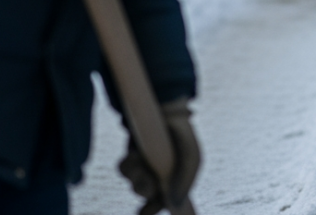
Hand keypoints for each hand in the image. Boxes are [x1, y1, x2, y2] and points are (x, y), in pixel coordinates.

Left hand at [118, 98, 201, 214]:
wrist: (166, 110)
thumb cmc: (183, 136)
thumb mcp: (191, 159)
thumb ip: (185, 183)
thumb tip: (173, 204)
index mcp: (174, 180)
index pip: (163, 202)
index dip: (154, 209)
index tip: (146, 211)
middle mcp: (157, 175)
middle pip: (146, 195)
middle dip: (145, 192)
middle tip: (149, 184)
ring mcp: (143, 166)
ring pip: (133, 184)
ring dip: (136, 177)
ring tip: (141, 161)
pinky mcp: (131, 156)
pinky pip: (123, 169)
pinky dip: (128, 164)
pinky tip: (135, 154)